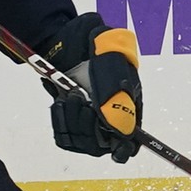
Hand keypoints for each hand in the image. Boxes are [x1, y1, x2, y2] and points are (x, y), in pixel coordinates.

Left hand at [41, 13, 141, 162]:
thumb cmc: (95, 47)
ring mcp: (89, 119)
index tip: (113, 148)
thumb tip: (120, 129)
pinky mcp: (69, 121)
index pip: (130, 138)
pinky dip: (59, 122)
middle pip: (103, 144)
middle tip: (80, 101)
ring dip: (72, 121)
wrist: (68, 42)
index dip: (123, 146)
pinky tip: (60, 102)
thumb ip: (117, 95)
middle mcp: (110, 116)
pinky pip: (64, 138)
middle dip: (90, 127)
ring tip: (70, 96)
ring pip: (82, 142)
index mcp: (129, 103)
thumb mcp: (111, 62)